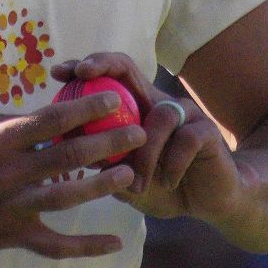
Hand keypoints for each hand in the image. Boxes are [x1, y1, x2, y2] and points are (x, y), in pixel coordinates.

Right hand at [0, 91, 146, 258]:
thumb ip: (16, 122)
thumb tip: (54, 114)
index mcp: (0, 141)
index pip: (51, 120)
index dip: (86, 108)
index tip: (114, 99)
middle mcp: (8, 174)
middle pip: (67, 156)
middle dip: (106, 143)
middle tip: (137, 134)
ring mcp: (12, 208)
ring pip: (67, 197)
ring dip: (101, 185)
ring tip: (128, 173)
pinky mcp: (13, 236)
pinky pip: (56, 245)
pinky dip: (87, 246)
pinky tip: (115, 242)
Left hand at [49, 53, 248, 225]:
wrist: (209, 201)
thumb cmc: (161, 187)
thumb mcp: (125, 178)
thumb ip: (102, 164)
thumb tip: (62, 153)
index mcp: (136, 109)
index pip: (109, 77)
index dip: (84, 68)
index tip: (58, 73)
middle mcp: (157, 102)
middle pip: (129, 69)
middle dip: (103, 66)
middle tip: (82, 74)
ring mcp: (184, 114)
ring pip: (158, 118)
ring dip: (144, 155)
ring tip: (137, 186)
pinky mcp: (207, 131)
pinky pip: (185, 140)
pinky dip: (172, 165)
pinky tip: (167, 183)